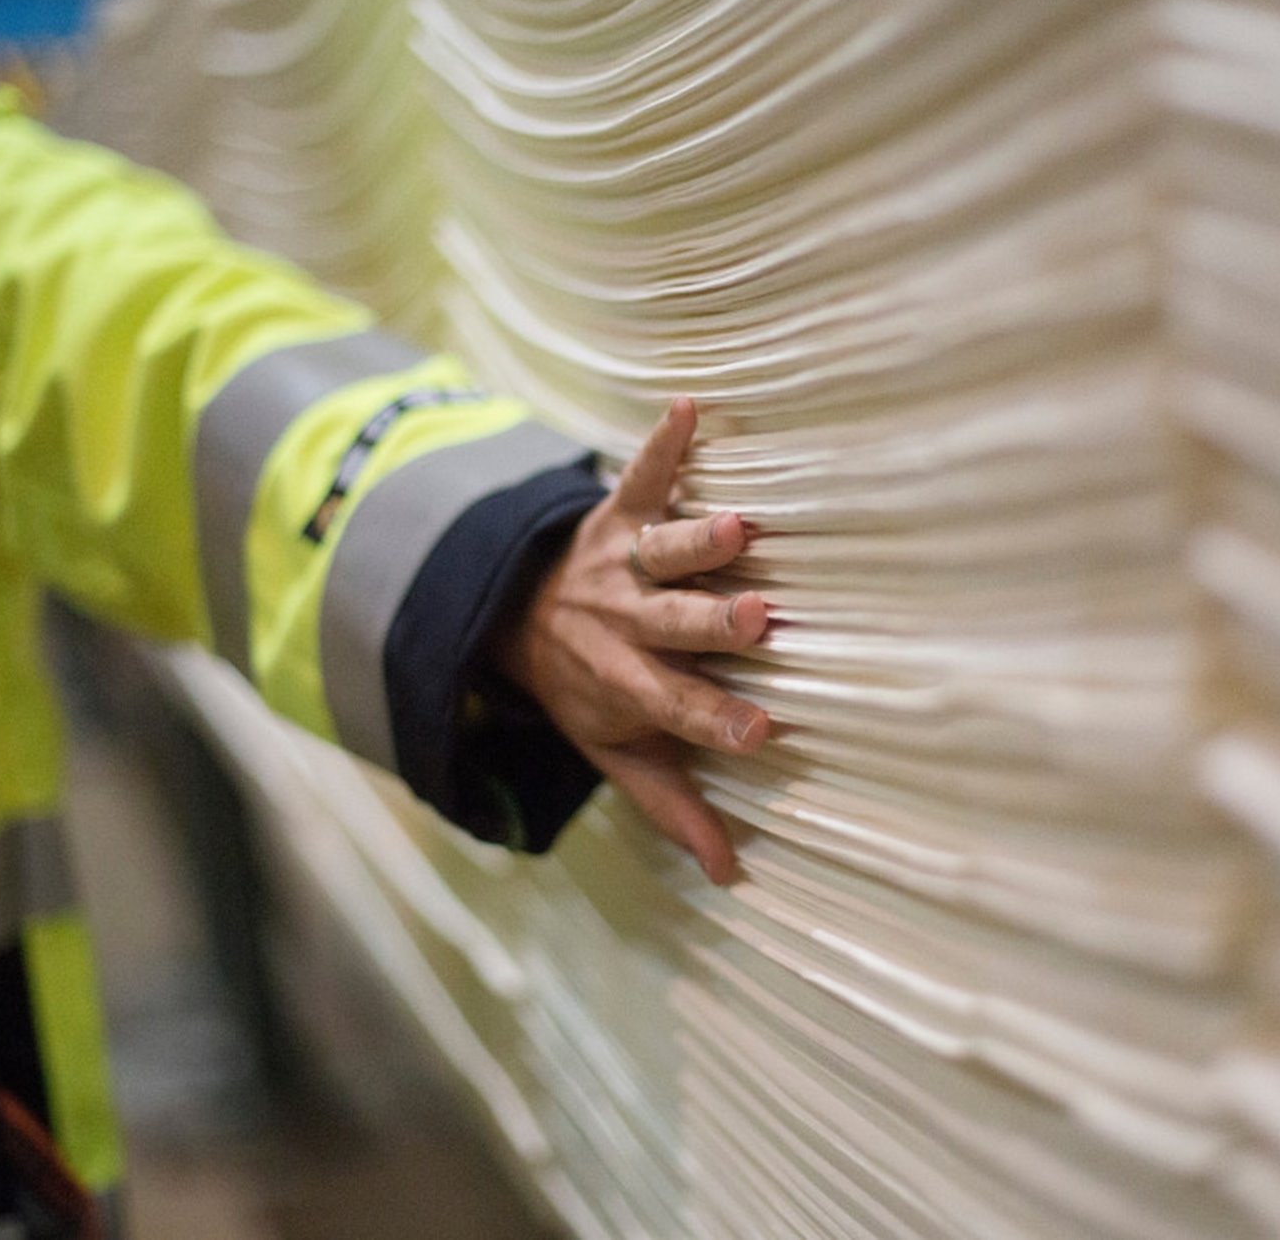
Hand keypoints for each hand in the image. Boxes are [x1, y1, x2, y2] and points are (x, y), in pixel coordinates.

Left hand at [497, 397, 769, 882]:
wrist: (517, 615)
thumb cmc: (589, 689)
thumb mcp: (617, 752)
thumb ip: (671, 804)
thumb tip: (729, 872)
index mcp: (630, 684)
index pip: (678, 708)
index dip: (716, 719)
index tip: (762, 731)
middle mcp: (626, 623)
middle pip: (674, 626)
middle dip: (713, 624)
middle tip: (758, 619)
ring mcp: (621, 564)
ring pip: (663, 554)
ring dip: (697, 542)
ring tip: (738, 529)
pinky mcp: (616, 513)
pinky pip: (639, 475)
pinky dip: (662, 443)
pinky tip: (690, 407)